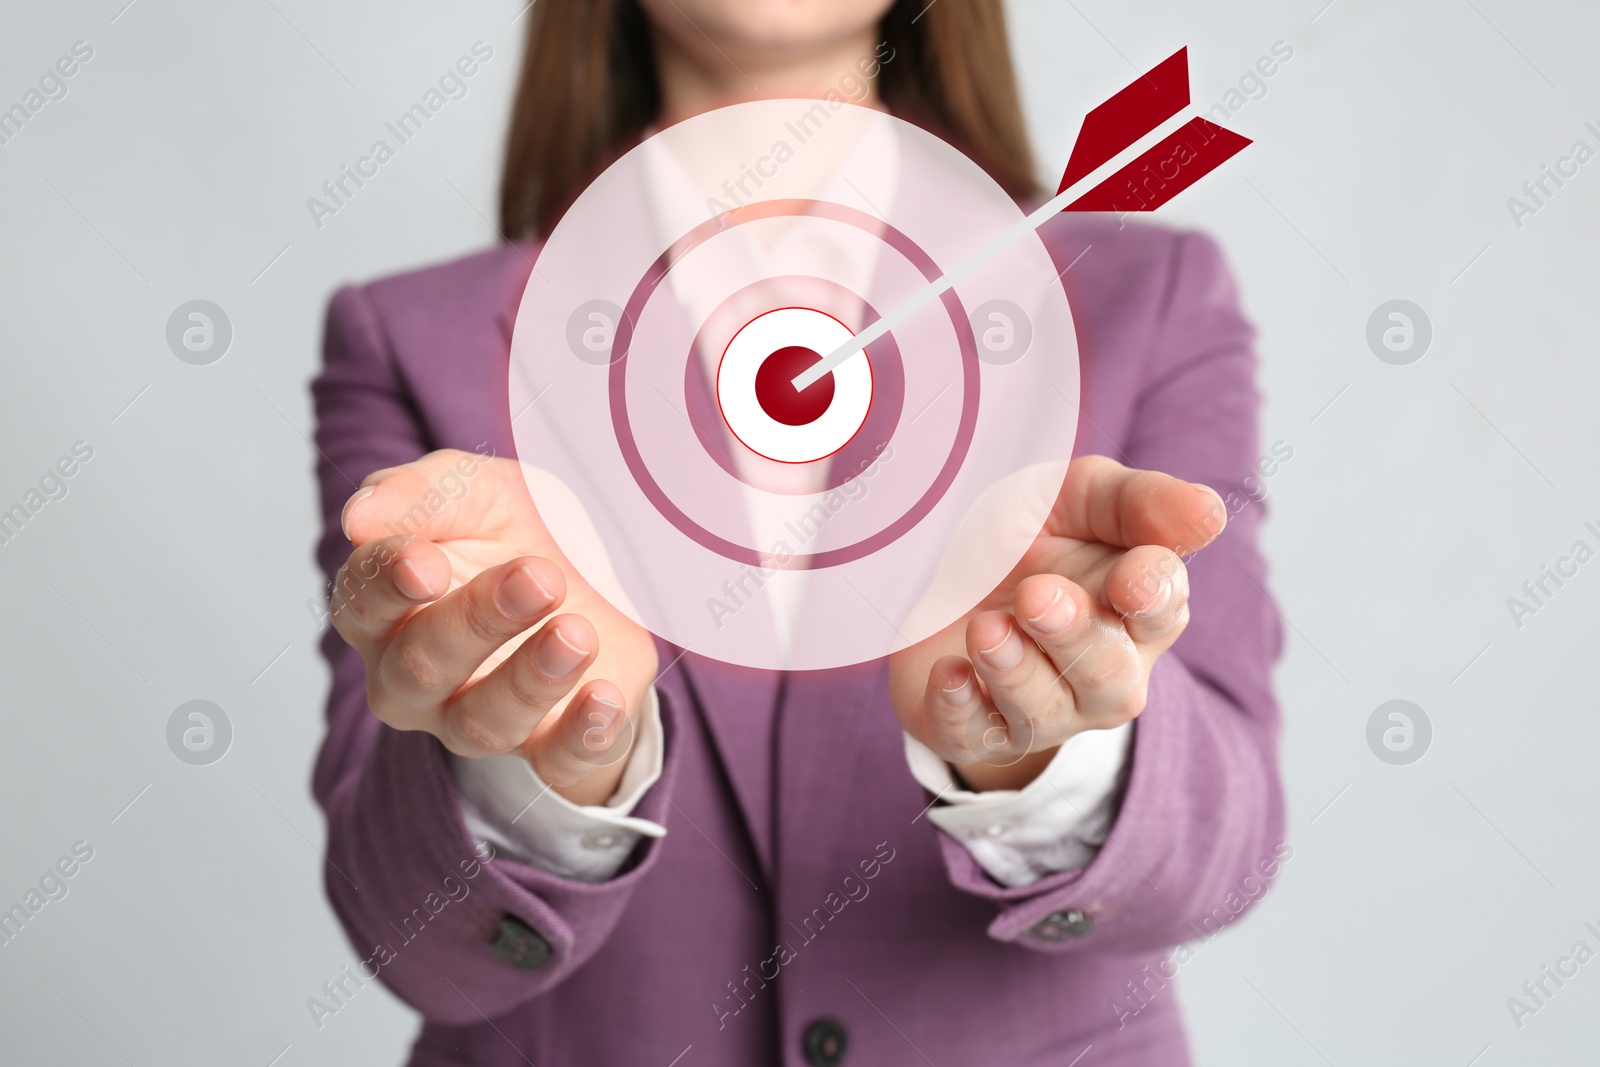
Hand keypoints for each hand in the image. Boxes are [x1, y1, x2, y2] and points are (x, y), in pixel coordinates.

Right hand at [330, 449, 657, 805]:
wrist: (592, 574)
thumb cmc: (508, 531)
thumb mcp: (472, 492)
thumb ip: (416, 495)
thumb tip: (358, 517)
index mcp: (382, 611)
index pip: (362, 604)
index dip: (389, 585)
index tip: (427, 563)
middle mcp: (414, 679)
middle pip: (424, 666)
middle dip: (479, 622)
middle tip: (538, 577)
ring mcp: (476, 718)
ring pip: (485, 721)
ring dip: (532, 679)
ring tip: (576, 634)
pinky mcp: (548, 745)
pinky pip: (556, 763)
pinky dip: (581, 736)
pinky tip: (604, 699)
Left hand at [889, 455, 1225, 791]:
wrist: (944, 569)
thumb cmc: (1033, 532)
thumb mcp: (1082, 496)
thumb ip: (1142, 503)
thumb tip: (1210, 514)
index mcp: (1137, 610)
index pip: (1162, 611)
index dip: (1150, 597)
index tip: (1129, 579)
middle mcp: (1100, 672)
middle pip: (1106, 676)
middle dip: (1075, 638)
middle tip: (1037, 597)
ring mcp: (1039, 707)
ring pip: (1041, 712)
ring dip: (1014, 671)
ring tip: (987, 628)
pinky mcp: (972, 726)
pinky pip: (972, 736)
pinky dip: (958, 709)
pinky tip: (949, 674)